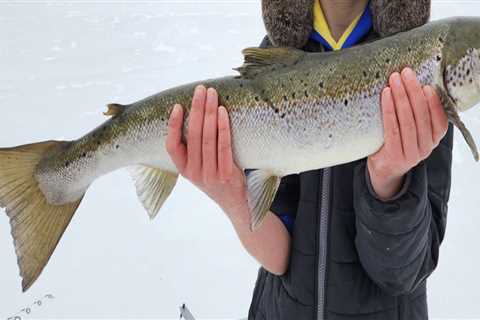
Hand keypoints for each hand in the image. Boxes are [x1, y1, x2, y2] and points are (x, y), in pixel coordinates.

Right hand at [166, 85, 249, 223]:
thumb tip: (195, 112)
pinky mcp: (226, 175)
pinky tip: (223, 112)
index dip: (173, 125)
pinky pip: (224, 147)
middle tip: (201, 89)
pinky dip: (223, 128)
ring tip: (212, 95)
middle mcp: (193, 173)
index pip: (171, 145)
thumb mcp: (199, 166)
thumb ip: (194, 147)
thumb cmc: (216, 176)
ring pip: (208, 139)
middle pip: (193, 136)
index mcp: (182, 169)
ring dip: (210, 114)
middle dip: (197, 109)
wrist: (235, 202)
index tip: (178, 105)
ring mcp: (210, 175)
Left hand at [367, 68, 448, 199]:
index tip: (426, 84)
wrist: (383, 170)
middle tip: (406, 73)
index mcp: (433, 140)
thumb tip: (415, 84)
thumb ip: (418, 114)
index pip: (440, 120)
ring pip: (407, 121)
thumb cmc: (397, 143)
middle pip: (422, 116)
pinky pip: (392, 128)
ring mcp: (411, 154)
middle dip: (413, 92)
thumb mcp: (413, 131)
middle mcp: (426, 148)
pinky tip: (386, 95)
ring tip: (394, 80)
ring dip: (401, 97)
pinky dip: (389, 110)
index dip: (434, 102)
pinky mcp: (395, 155)